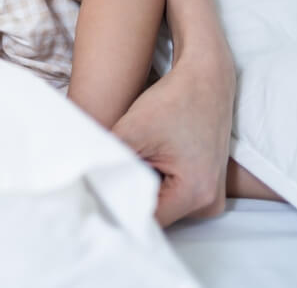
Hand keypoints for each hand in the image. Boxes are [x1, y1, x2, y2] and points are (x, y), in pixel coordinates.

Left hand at [112, 41, 235, 226]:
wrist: (205, 78)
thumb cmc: (173, 100)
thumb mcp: (132, 130)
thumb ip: (110, 159)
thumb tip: (85, 182)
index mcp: (196, 193)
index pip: (147, 218)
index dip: (117, 207)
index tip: (94, 196)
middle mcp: (209, 203)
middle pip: (156, 215)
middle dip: (128, 199)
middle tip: (101, 181)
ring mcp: (211, 197)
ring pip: (163, 205)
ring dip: (141, 191)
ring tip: (121, 169)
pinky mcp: (207, 186)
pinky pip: (173, 196)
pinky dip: (155, 184)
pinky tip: (139, 164)